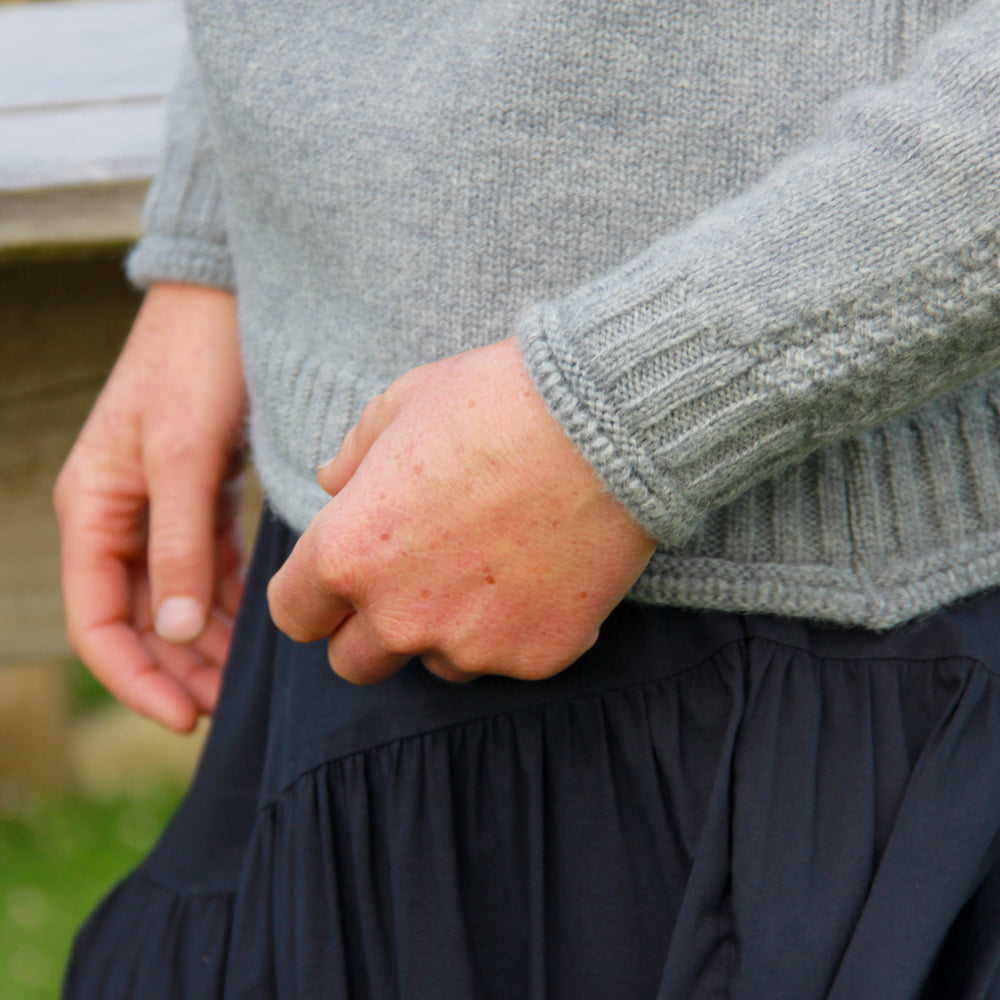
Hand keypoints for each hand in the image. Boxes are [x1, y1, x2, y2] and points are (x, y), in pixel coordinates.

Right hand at [54, 282, 246, 730]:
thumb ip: (179, 546)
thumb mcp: (185, 458)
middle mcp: (116, 518)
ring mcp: (156, 509)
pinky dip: (224, 601)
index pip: (100, 622)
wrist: (221, 306)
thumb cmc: (194, 369)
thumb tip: (181, 632)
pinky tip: (253, 627)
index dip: (136, 678)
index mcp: (92, 512)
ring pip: (174, 599)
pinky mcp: (195, 498)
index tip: (186, 718)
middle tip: (229, 704)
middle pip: (139, 620)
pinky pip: (202, 568)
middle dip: (177, 668)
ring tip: (245, 677)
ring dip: (204, 642)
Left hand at [267, 338, 656, 683]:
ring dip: (447, 630)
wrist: (606, 424)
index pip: (293, 615)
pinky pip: (509, 657)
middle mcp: (399, 617)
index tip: (339, 580)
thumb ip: (350, 457)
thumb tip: (331, 482)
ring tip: (492, 565)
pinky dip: (518, 627)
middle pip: (353, 662)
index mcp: (348, 555)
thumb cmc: (492, 402)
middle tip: (413, 579)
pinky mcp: (538, 655)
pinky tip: (544, 570)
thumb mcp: (401, 406)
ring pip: (437, 664)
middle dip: (370, 628)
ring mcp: (472, 644)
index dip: (313, 595)